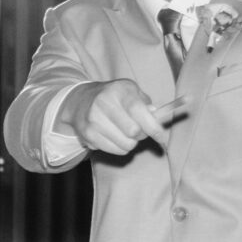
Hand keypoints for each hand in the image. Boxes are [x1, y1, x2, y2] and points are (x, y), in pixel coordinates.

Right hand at [64, 78, 181, 156]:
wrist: (80, 101)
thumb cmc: (113, 97)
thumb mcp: (131, 92)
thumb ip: (146, 104)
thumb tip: (155, 116)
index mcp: (118, 90)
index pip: (138, 110)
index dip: (153, 126)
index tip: (161, 136)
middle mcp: (103, 103)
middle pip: (133, 132)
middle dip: (141, 134)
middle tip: (138, 130)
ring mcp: (93, 120)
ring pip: (125, 145)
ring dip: (130, 142)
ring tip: (124, 132)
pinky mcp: (87, 135)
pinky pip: (115, 150)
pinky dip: (119, 147)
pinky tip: (113, 136)